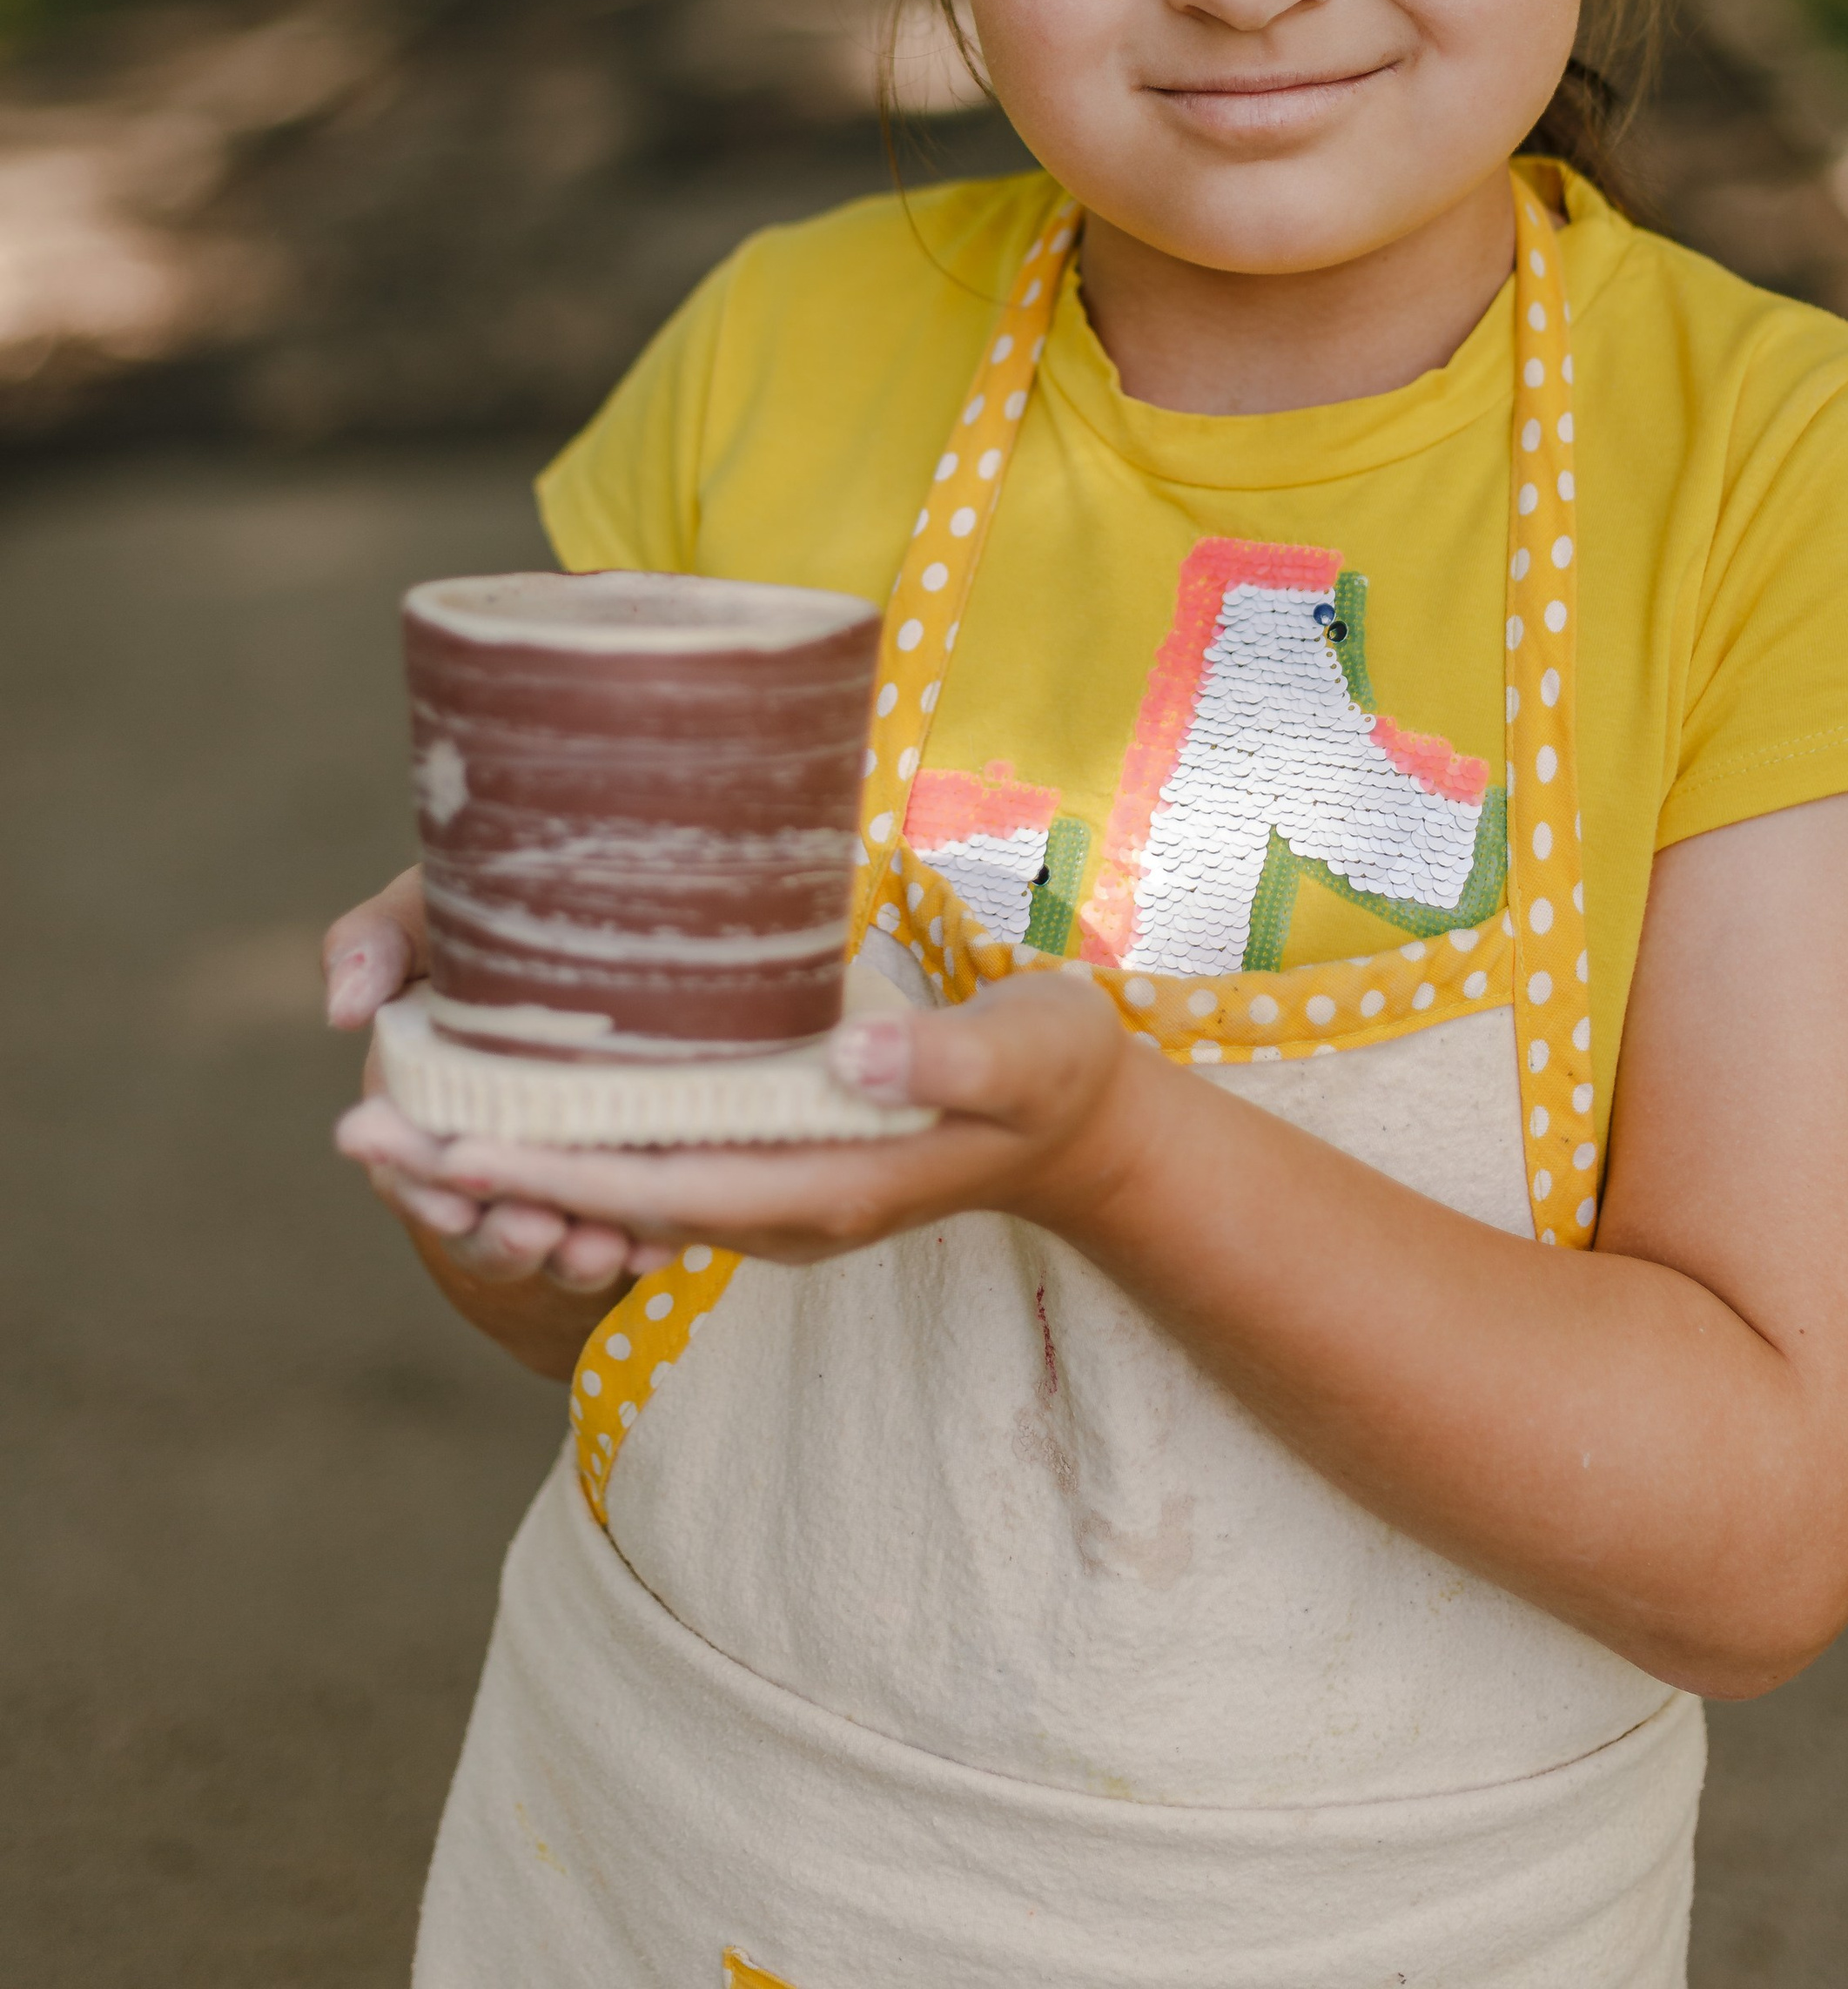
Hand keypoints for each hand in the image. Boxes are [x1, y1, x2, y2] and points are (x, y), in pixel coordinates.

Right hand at [324, 864, 640, 1295]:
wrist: (590, 932)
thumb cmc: (485, 928)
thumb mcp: (425, 922)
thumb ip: (376, 947)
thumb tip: (342, 1007)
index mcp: (421, 1105)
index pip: (410, 1169)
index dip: (425, 1191)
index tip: (450, 1201)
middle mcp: (483, 1158)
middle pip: (482, 1223)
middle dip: (503, 1236)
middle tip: (534, 1228)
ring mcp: (551, 1180)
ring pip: (553, 1242)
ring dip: (572, 1258)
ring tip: (602, 1249)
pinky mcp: (615, 1187)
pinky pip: (625, 1232)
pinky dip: (637, 1247)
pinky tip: (657, 1249)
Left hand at [339, 969, 1143, 1269]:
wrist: (1080, 1129)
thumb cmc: (1055, 1074)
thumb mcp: (1026, 1052)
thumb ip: (947, 1058)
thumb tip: (855, 1056)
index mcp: (822, 1184)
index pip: (650, 1187)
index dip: (539, 1171)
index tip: (436, 1150)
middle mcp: (776, 1208)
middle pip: (599, 1205)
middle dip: (479, 1179)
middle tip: (355, 1136)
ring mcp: (767, 1198)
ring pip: (607, 1199)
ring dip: (503, 1175)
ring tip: (391, 1133)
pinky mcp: (765, 1170)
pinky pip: (640, 1179)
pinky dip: (560, 1158)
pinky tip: (503, 1118)